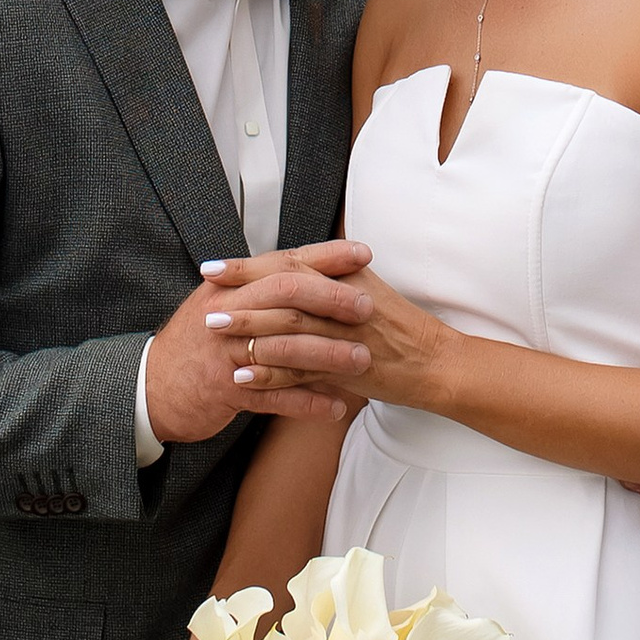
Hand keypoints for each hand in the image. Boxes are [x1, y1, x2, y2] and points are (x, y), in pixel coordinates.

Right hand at [143, 239, 374, 445]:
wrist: (151, 386)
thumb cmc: (195, 343)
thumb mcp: (219, 303)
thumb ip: (256, 285)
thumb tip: (305, 267)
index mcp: (231, 287)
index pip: (284, 262)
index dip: (326, 256)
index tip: (363, 253)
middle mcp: (228, 312)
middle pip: (287, 295)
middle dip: (332, 299)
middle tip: (368, 308)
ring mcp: (227, 352)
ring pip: (285, 346)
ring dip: (328, 354)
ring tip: (362, 360)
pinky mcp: (227, 391)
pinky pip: (274, 397)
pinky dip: (307, 403)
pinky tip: (336, 407)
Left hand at [207, 259, 456, 414]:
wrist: (434, 362)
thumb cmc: (397, 327)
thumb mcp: (363, 292)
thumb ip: (326, 281)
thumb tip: (282, 272)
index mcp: (345, 275)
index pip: (288, 262)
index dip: (248, 266)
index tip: (212, 268)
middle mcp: (343, 297)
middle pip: (283, 290)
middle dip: (240, 295)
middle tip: (204, 303)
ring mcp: (345, 332)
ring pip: (289, 326)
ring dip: (248, 330)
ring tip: (215, 334)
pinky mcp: (348, 366)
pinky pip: (302, 368)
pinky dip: (270, 373)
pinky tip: (242, 377)